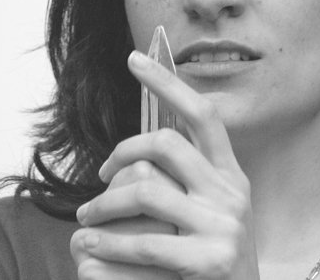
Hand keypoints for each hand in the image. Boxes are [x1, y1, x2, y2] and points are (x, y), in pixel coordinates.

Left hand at [70, 50, 259, 279]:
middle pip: (166, 144)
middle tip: (103, 170)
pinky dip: (109, 242)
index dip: (168, 83)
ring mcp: (223, 226)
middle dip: (123, 151)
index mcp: (231, 173)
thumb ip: (188, 175)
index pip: (202, 114)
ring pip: (145, 190)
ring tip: (87, 216)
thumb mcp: (213, 207)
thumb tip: (141, 145)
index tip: (134, 59)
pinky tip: (91, 245)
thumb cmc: (215, 253)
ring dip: (104, 203)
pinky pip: (144, 241)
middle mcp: (232, 192)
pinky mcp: (209, 262)